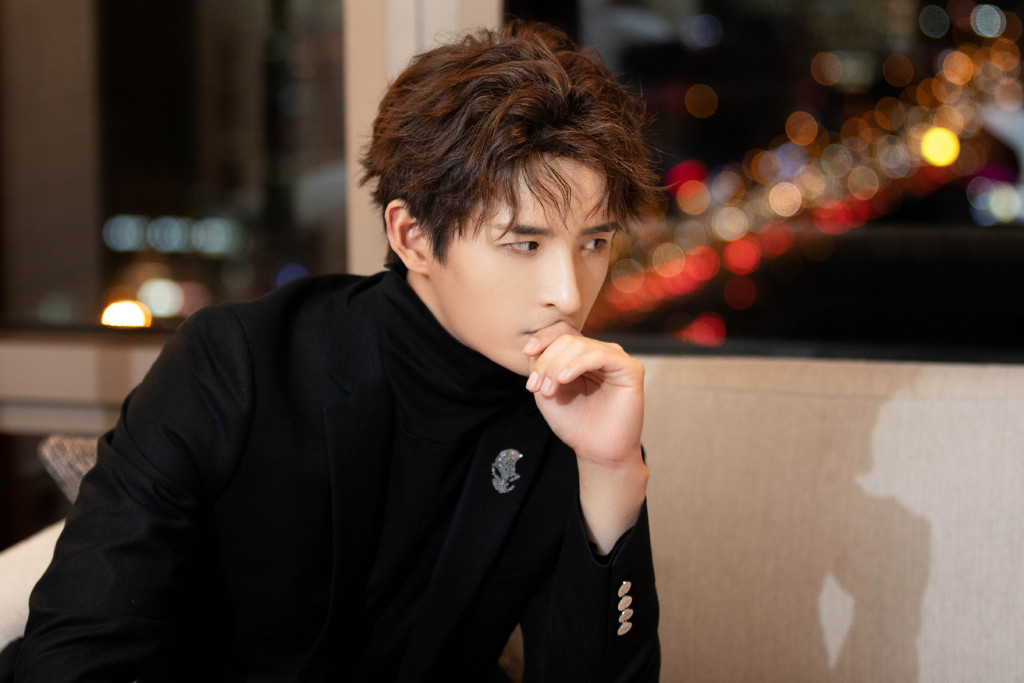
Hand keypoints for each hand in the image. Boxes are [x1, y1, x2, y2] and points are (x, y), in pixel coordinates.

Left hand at [524, 323, 642, 464]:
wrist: (597, 451)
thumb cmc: (574, 424)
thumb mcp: (547, 392)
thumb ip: (541, 367)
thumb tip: (534, 345)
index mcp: (582, 356)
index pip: (562, 334)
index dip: (543, 338)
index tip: (527, 353)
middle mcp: (600, 353)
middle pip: (568, 339)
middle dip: (547, 361)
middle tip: (536, 387)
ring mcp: (616, 359)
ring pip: (581, 345)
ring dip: (557, 366)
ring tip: (548, 390)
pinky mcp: (630, 368)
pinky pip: (599, 355)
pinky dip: (577, 365)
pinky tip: (564, 379)